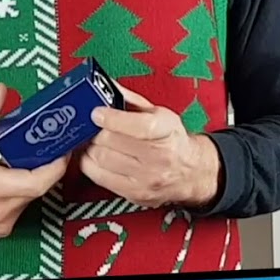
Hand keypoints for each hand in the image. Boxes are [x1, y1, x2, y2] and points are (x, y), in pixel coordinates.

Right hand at [0, 83, 68, 238]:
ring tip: (14, 161)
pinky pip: (20, 207)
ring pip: (30, 197)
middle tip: (40, 146)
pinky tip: (4, 178)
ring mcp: (1, 224)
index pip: (38, 182)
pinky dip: (18, 191)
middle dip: (41, 165)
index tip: (63, 148)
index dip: (57, 166)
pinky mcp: (0, 231)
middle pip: (38, 187)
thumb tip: (1, 91)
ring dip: (28, 178)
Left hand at [79, 83, 221, 209]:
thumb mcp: (159, 114)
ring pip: (101, 159)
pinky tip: (93, 156)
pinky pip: (98, 177)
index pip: (137, 126)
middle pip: (112, 142)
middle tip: (92, 126)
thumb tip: (106, 86)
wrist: (190, 172)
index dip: (112, 118)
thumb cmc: (172, 140)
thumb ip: (131, 100)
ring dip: (91, 147)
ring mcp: (146, 178)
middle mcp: (159, 157)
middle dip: (96, 131)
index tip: (97, 112)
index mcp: (166, 132)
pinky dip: (90, 163)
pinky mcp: (133, 193)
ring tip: (93, 140)